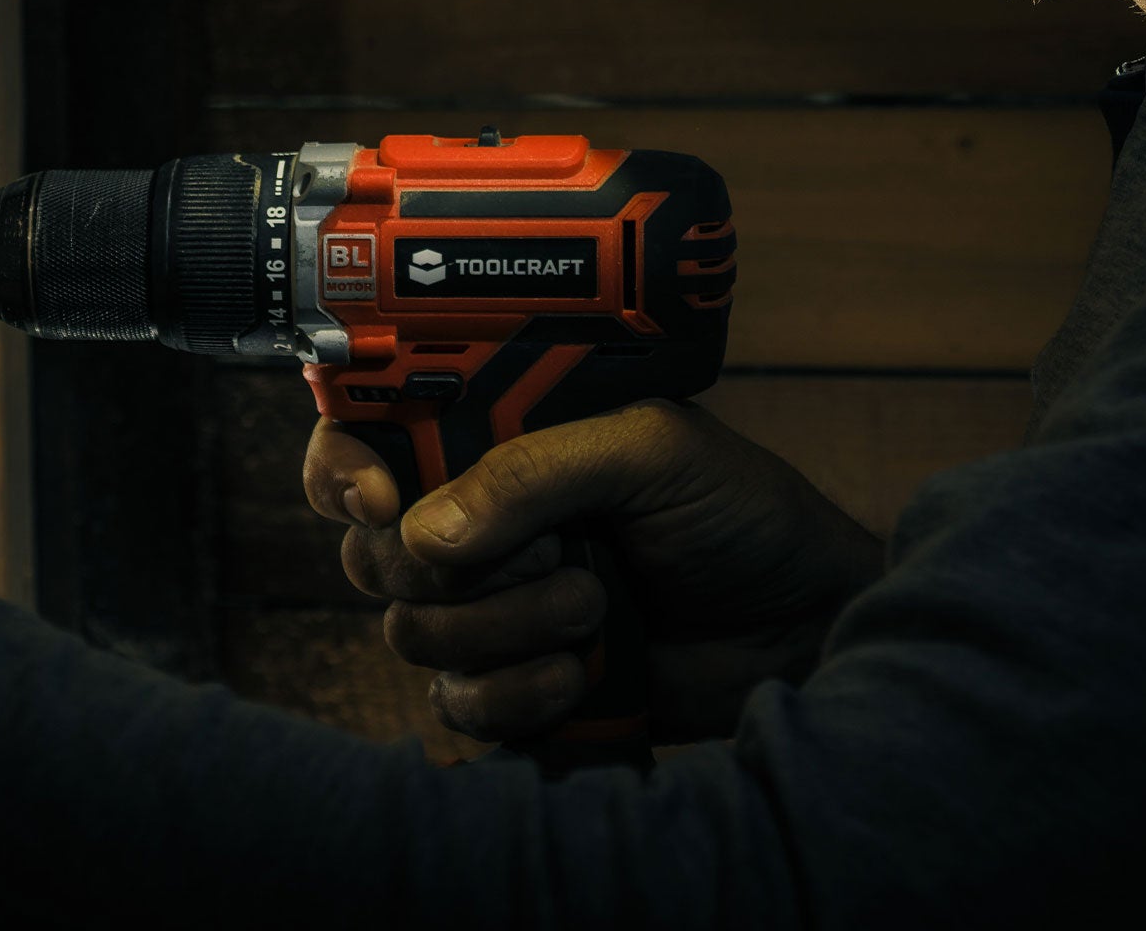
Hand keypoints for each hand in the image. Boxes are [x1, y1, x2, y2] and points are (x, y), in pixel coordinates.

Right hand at [304, 399, 881, 745]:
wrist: (802, 627)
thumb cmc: (739, 512)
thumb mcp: (650, 449)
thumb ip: (535, 472)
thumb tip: (424, 531)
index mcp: (496, 438)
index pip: (369, 440)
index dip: (343, 468)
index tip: (379, 499)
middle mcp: (479, 519)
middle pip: (372, 550)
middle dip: (446, 565)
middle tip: (548, 552)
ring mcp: (493, 608)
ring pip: (412, 631)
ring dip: (500, 629)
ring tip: (592, 606)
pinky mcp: (514, 688)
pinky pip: (456, 707)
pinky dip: (515, 697)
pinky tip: (583, 672)